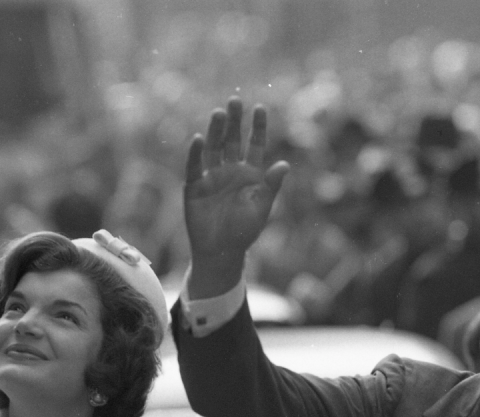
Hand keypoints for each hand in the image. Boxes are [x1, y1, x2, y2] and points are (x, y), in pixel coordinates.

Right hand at [184, 97, 287, 297]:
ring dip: (216, 131)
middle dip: (234, 122)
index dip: (257, 127)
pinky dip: (196, 153)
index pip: (255, 144)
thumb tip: (285, 164)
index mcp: (250, 174)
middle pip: (232, 140)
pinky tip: (199, 139)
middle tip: (235, 101)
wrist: (221, 251)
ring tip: (219, 113)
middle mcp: (231, 170)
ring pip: (214, 148)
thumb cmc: (244, 231)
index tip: (260, 108)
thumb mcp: (261, 208)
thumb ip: (271, 186)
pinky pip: (195, 166)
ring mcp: (212, 176)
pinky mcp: (195, 186)